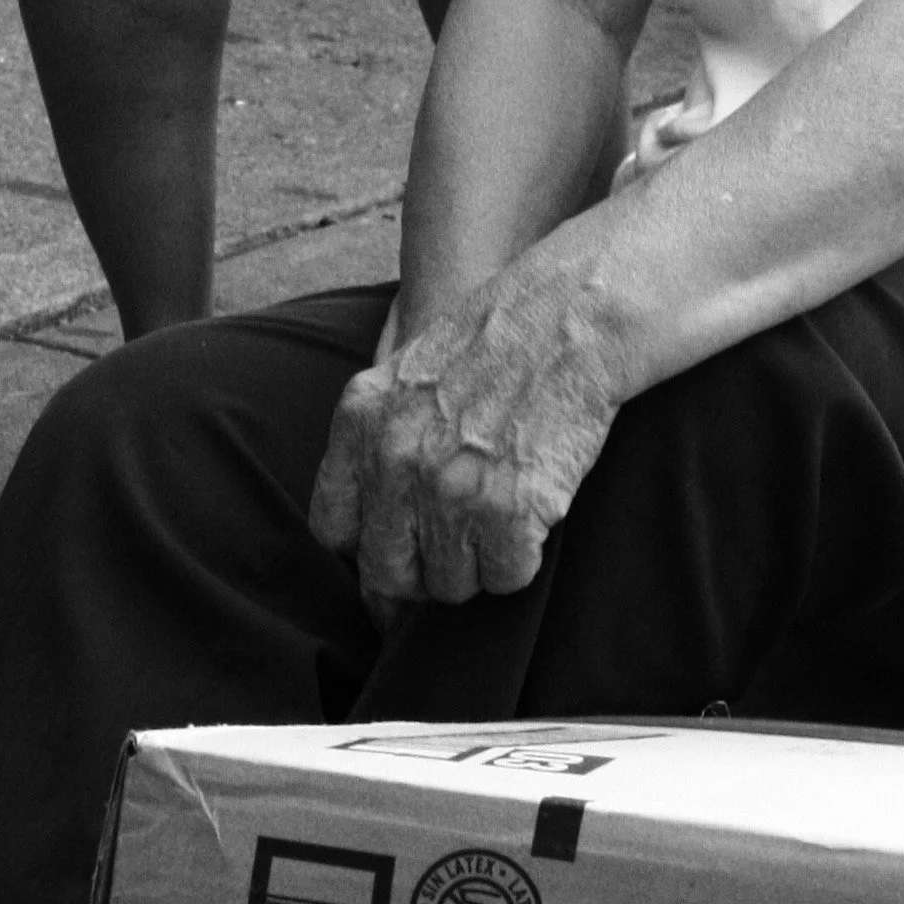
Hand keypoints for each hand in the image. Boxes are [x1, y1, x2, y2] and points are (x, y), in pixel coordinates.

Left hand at [308, 255, 622, 622]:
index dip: (369, 545)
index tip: (400, 542)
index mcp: (360, 424)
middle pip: (388, 572)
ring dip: (478, 566)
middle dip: (423, 572)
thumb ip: (377, 438)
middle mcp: (394, 462)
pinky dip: (522, 560)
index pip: (334, 529)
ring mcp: (449, 490)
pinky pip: (504, 578)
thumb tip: (376, 519)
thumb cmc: (499, 342)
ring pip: (450, 584)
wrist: (570, 318)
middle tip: (458, 547)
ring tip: (502, 519)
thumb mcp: (407, 372)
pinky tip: (533, 515)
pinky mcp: (508, 510)